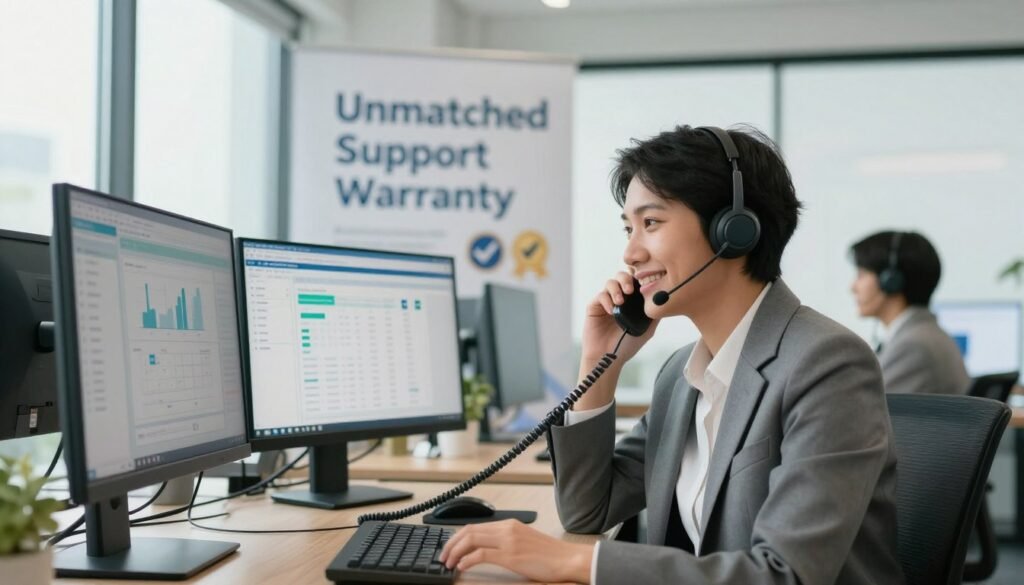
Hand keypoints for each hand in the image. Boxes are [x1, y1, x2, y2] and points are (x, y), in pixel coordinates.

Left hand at [439, 519, 593, 583]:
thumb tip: (485, 548)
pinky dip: (467, 560)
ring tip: (449, 562)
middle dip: (451, 543)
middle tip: (443, 556)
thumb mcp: (524, 540)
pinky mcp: (510, 555)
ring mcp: (508, 541)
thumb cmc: (549, 554)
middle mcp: (507, 528)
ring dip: (456, 552)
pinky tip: (462, 567)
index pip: (475, 525)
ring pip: (471, 540)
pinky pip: (481, 555)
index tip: (450, 546)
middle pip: (469, 530)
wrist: (568, 559)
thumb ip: (506, 540)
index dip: (458, 536)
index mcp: (509, 524)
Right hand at [580, 270, 657, 364]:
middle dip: (626, 279)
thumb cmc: (627, 344)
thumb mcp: (647, 328)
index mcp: (632, 300)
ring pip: (610, 282)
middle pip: (622, 275)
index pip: (636, 280)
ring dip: (616, 288)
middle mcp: (619, 297)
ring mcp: (606, 301)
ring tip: (620, 301)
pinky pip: (600, 295)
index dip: (639, 275)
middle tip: (630, 290)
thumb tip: (666, 298)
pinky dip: (606, 300)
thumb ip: (655, 313)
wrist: (609, 358)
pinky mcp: (594, 306)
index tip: (644, 279)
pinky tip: (612, 311)